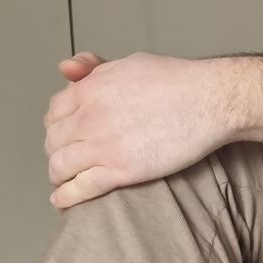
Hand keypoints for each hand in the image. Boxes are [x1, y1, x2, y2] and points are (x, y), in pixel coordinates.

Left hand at [43, 52, 233, 209]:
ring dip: (59, 174)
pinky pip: (80, 188)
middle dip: (58, 150)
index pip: (54, 111)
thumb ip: (95, 68)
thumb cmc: (178, 81)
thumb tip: (67, 70)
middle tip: (68, 157)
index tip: (66, 133)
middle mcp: (90, 117)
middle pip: (53, 140)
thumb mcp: (131, 62)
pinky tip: (63, 200)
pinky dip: (66, 196)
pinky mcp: (121, 170)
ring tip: (65, 179)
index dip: (58, 124)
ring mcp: (103, 145)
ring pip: (59, 166)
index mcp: (90, 89)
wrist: (210, 101)